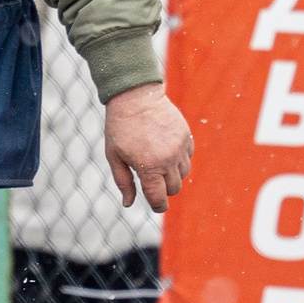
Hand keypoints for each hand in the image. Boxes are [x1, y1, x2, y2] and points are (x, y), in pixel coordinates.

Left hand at [104, 83, 193, 212]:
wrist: (135, 96)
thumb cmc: (120, 128)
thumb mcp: (114, 157)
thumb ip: (123, 182)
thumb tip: (129, 204)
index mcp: (149, 168)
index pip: (159, 198)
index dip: (157, 206)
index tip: (156, 205)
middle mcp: (168, 160)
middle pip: (173, 188)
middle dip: (163, 189)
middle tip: (151, 178)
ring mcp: (180, 147)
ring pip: (184, 174)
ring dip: (172, 174)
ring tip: (157, 161)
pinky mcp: (186, 136)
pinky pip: (188, 157)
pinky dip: (179, 159)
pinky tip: (165, 149)